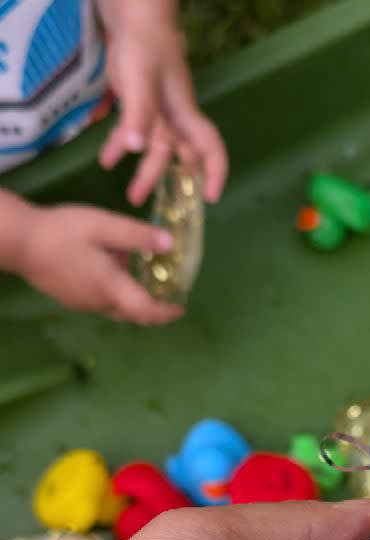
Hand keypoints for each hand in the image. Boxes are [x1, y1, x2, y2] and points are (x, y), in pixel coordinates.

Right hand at [18, 203, 182, 323]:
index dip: (166, 312)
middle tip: (167, 296)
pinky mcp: (69, 298)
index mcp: (112, 288)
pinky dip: (115, 293)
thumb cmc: (62, 232)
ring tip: (141, 277)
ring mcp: (82, 303)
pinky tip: (111, 269)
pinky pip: (100, 302)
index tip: (180, 308)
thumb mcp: (103, 225)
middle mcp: (99, 303)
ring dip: (132, 298)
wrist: (19, 242)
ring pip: (116, 308)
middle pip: (133, 314)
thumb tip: (169, 244)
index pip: (146, 311)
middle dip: (153, 309)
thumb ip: (137, 235)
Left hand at [99, 22, 227, 205]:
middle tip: (138, 198)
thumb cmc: (147, 44)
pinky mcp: (140, 106)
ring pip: (154, 148)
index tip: (211, 196)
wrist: (136, 19)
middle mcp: (175, 118)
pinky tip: (106, 161)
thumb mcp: (141, 78)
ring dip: (142, 170)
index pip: (210, 146)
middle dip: (161, 178)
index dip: (215, 171)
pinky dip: (121, 147)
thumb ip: (140, 114)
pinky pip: (133, 133)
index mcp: (184, 112)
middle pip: (174, 154)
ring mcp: (157, 113)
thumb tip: (139, 149)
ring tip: (130, 193)